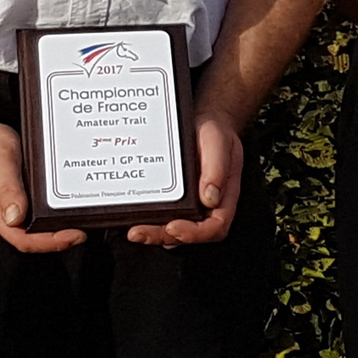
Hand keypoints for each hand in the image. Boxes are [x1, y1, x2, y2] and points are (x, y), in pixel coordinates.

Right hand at [0, 118, 86, 253]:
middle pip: (35, 236)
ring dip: (60, 225)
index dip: (51, 242)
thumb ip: (7, 188)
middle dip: (61, 238)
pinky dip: (55, 208)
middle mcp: (6, 212)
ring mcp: (15, 203)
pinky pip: (39, 208)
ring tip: (83, 218)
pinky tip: (68, 201)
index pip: (24, 239)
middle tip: (86, 228)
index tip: (75, 236)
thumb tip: (16, 217)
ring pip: (38, 224)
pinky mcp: (22, 193)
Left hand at [129, 105, 242, 246]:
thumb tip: (210, 197)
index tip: (173, 227)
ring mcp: (189, 204)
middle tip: (140, 232)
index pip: (215, 227)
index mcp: (224, 196)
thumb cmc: (215, 132)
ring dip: (153, 232)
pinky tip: (133, 215)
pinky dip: (148, 219)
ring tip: (133, 229)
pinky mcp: (174, 199)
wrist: (202, 121)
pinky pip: (163, 215)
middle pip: (188, 234)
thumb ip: (216, 168)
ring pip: (173, 230)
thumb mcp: (218, 142)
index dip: (194, 233)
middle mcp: (207, 206)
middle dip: (162, 236)